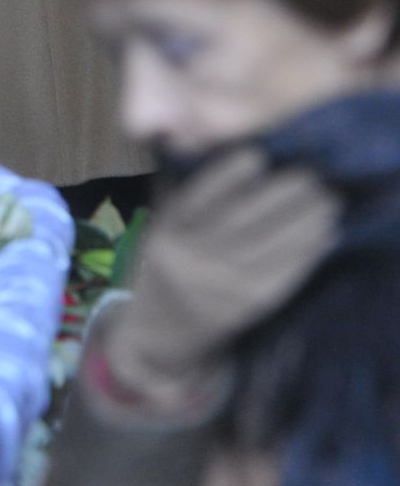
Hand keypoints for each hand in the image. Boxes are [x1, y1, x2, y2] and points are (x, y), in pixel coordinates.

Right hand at [103, 147, 341, 407]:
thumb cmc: (162, 269)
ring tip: (328, 201)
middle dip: (283, 194)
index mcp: (167, 232)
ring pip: (272, 244)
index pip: (200, 196)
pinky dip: (309, 253)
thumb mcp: (159, 229)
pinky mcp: (249, 304)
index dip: (230, 174)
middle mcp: (194, 257)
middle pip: (245, 217)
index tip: (258, 155)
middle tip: (310, 175)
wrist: (158, 333)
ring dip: (306, 221)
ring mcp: (224, 283)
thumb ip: (185, 194)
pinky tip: (325, 235)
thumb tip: (228, 152)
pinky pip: (285, 273)